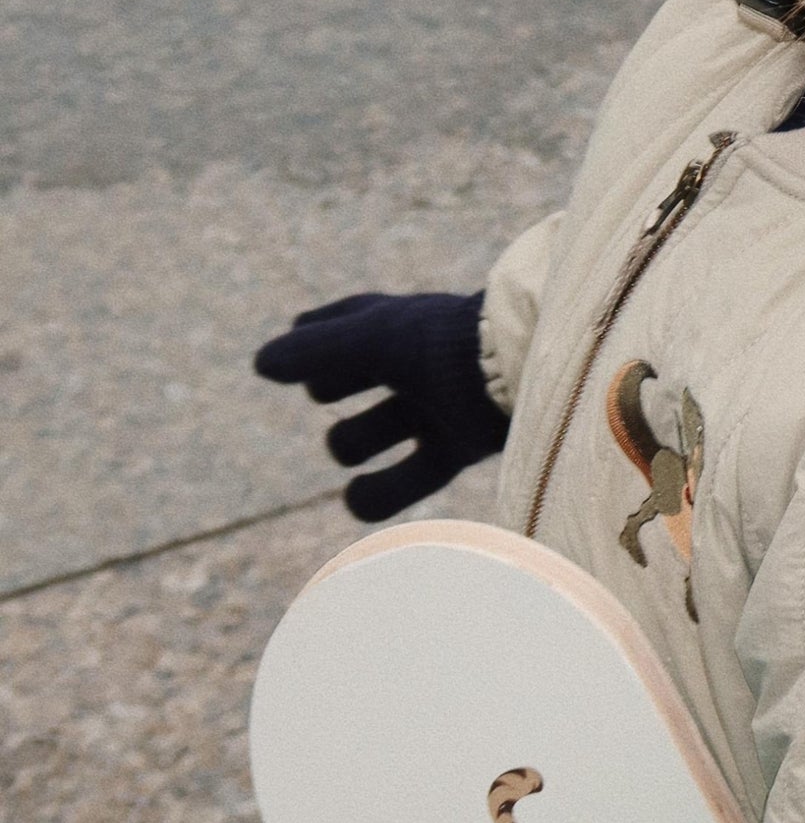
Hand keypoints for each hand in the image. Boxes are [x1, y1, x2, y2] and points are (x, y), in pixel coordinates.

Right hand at [253, 289, 507, 521]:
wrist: (526, 370)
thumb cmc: (447, 343)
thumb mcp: (372, 340)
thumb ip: (314, 353)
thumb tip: (259, 364)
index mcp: (396, 323)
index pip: (342, 325)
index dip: (315, 340)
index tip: (299, 348)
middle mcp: (416, 363)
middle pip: (350, 380)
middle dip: (333, 386)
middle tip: (329, 389)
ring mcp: (439, 405)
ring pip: (372, 431)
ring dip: (352, 443)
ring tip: (347, 447)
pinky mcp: (462, 446)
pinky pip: (409, 478)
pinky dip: (377, 494)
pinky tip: (354, 499)